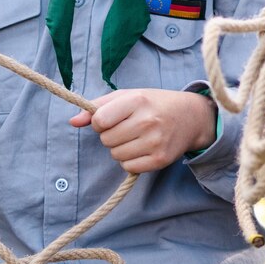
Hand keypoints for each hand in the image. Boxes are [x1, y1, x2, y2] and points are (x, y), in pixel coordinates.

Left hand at [70, 89, 216, 174]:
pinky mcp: (160, 159)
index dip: (100, 122)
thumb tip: (72, 121)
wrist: (191, 116)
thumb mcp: (127, 96)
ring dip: (120, 149)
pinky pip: (128, 167)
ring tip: (136, 138)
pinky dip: (130, 161)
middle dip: (111, 136)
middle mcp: (147, 121)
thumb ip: (98, 106)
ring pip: (116, 155)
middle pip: (106, 140)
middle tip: (128, 128)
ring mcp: (155, 142)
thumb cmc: (154, 104)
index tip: (110, 119)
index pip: (100, 120)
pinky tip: (142, 149)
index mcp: (137, 100)